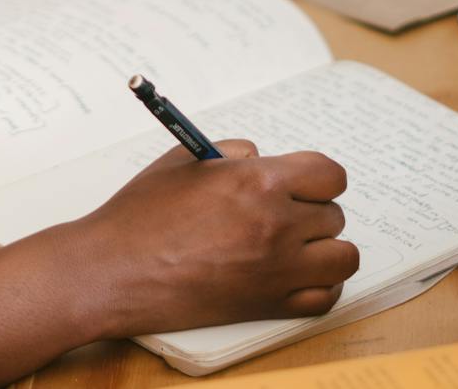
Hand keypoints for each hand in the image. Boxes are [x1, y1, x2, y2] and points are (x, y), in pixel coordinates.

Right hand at [60, 139, 359, 339]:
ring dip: (325, 248)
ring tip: (299, 246)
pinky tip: (300, 275)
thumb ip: (233, 152)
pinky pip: (325, 298)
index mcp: (258, 182)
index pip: (329, 174)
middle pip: (333, 215)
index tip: (304, 183)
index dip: (317, 177)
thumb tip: (261, 158)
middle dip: (312, 210)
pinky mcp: (268, 306)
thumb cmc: (141, 215)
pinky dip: (321, 286)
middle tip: (283, 214)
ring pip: (342, 257)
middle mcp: (276, 225)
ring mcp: (276, 270)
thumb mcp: (184, 160)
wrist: (115, 270)